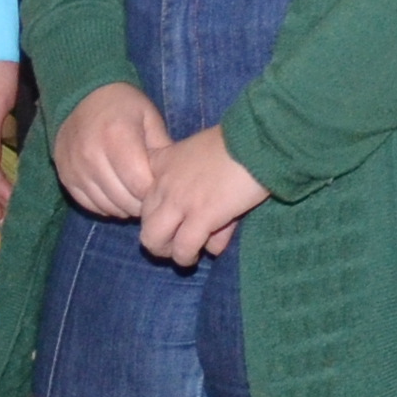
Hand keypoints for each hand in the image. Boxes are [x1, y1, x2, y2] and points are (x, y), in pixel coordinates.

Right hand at [52, 80, 173, 218]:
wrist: (80, 95)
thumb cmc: (122, 105)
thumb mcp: (149, 117)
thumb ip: (163, 149)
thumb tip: (172, 179)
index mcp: (117, 138)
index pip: (140, 185)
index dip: (155, 192)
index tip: (160, 187)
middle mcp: (92, 155)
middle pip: (124, 200)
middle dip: (141, 202)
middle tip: (149, 194)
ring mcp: (76, 168)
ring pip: (107, 206)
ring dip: (124, 206)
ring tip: (133, 194)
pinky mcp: (65, 177)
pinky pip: (89, 204)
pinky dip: (106, 205)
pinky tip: (115, 194)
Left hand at [138, 126, 271, 268]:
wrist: (258, 141)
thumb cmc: (238, 144)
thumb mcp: (205, 158)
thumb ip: (199, 188)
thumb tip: (207, 224)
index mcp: (162, 162)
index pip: (138, 193)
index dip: (155, 210)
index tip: (171, 218)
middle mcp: (162, 182)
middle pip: (144, 221)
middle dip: (158, 238)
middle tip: (176, 244)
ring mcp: (178, 200)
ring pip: (154, 239)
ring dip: (169, 252)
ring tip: (187, 256)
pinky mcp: (200, 216)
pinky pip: (184, 247)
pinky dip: (189, 255)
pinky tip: (204, 254)